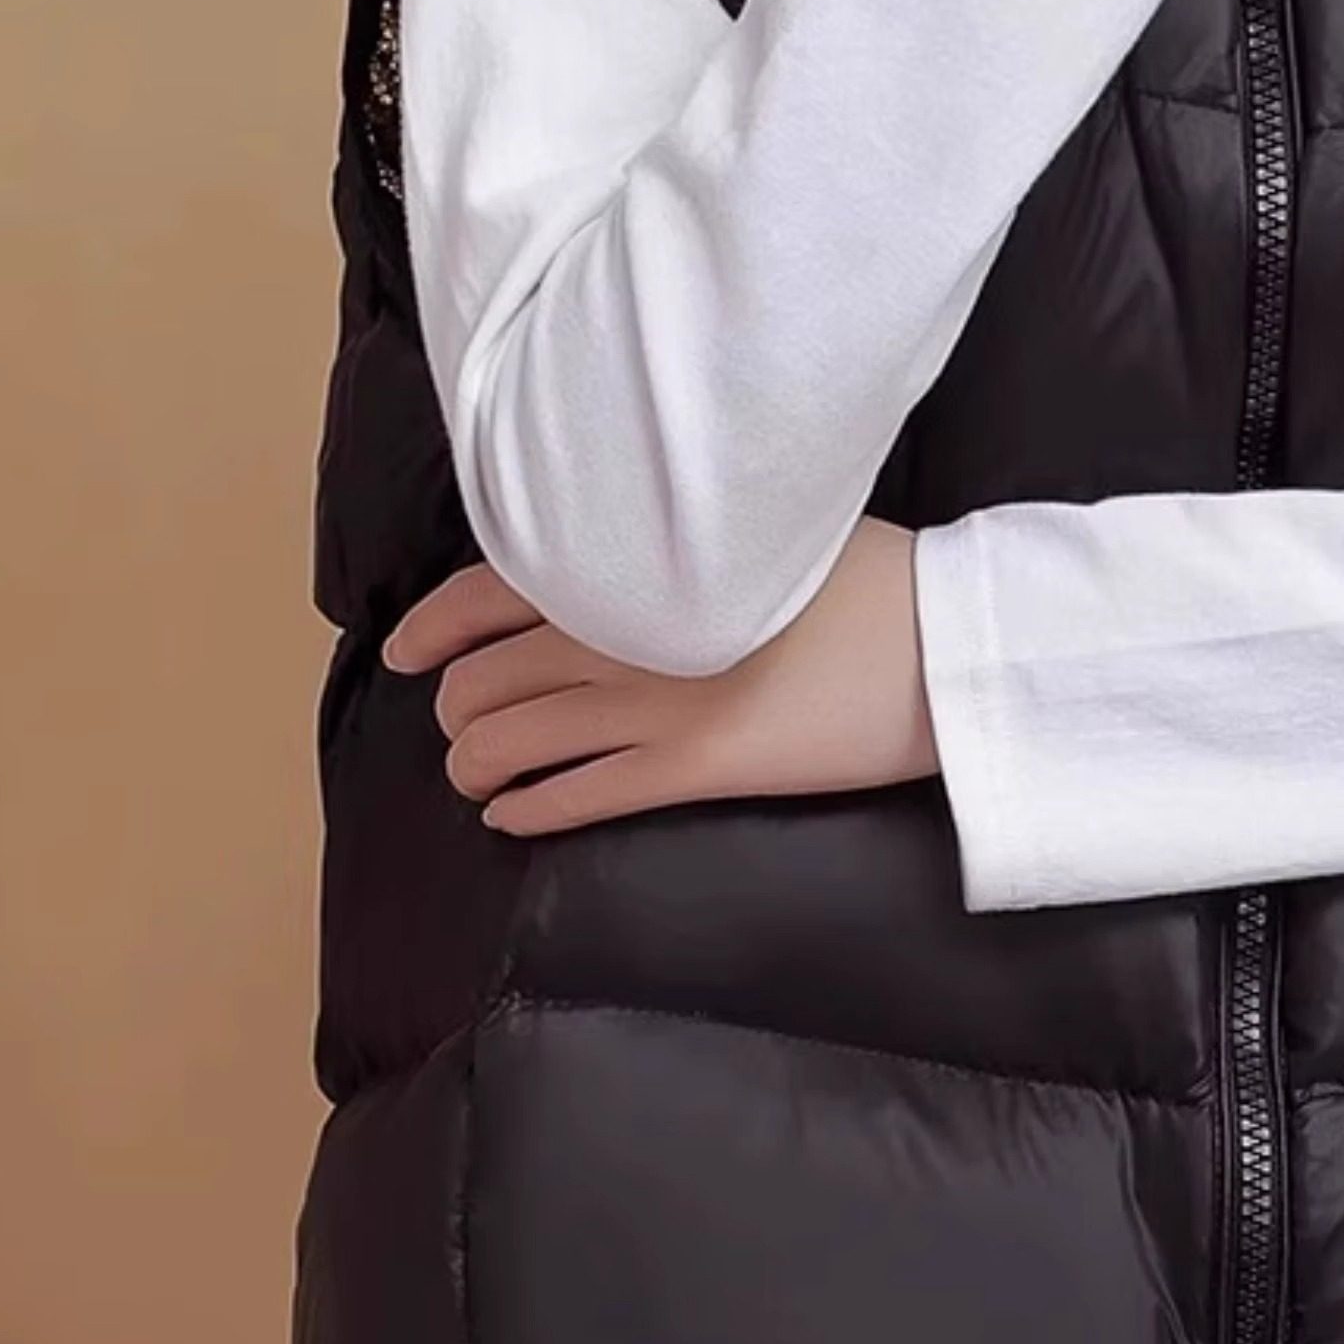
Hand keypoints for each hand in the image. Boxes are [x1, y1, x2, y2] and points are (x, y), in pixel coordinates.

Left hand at [378, 515, 937, 835]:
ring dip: (476, 764)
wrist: (941, 639)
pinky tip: (511, 815)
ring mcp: (656, 702)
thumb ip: (674, 540)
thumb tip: (615, 550)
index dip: (431, 626)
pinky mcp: (692, 768)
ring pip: (513, 741)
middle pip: (486, 676)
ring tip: (477, 772)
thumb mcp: (761, 528)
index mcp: (641, 556)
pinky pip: (574, 796)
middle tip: (458, 721)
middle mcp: (629, 626)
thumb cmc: (868, 575)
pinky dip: (525, 810)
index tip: (402, 650)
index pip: (491, 587)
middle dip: (455, 707)